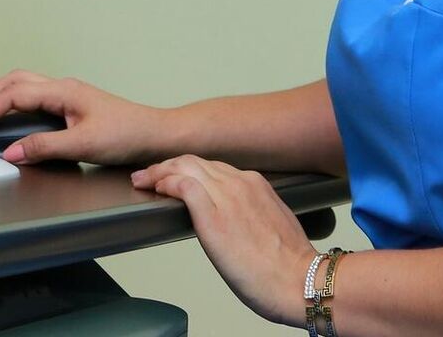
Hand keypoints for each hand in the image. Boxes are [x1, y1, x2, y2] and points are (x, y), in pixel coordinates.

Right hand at [0, 70, 168, 165]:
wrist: (155, 134)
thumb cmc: (127, 135)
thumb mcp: (83, 144)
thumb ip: (44, 146)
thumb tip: (11, 151)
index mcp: (62, 91)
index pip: (14, 95)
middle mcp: (63, 88)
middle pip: (14, 82)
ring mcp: (68, 95)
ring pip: (24, 86)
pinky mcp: (72, 105)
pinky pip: (35, 96)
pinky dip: (14, 103)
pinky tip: (11, 117)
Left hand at [132, 155, 318, 325]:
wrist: (299, 281)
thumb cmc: (289, 264)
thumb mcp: (273, 224)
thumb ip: (252, 211)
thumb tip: (234, 219)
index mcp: (256, 184)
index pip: (212, 166)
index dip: (187, 169)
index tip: (173, 176)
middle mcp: (241, 184)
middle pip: (194, 162)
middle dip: (166, 165)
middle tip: (148, 175)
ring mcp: (227, 197)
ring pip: (185, 168)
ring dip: (160, 171)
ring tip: (143, 180)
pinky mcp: (214, 217)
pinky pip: (184, 186)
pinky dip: (166, 182)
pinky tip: (157, 189)